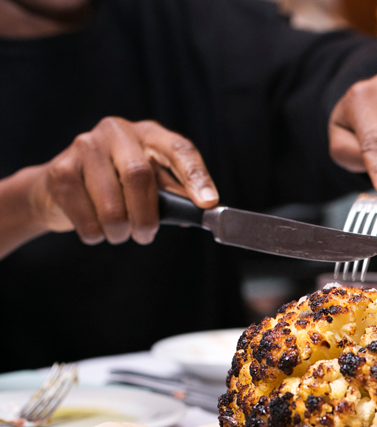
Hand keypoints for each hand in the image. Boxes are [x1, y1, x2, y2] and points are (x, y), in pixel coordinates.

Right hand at [28, 117, 217, 244]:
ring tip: (120, 233)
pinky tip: (96, 229)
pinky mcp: (60, 170)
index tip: (208, 203)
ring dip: (119, 230)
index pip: (179, 149)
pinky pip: (85, 215)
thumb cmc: (118, 188)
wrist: (60, 188)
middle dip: (146, 217)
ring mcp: (85, 146)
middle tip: (146, 236)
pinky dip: (95, 233)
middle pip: (138, 176)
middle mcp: (117, 132)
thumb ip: (175, 194)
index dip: (196, 176)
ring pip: (111, 203)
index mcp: (150, 135)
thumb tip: (203, 210)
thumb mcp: (152, 185)